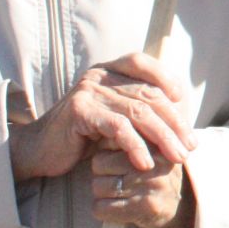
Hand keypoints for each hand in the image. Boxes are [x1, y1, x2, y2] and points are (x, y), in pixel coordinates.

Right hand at [8, 53, 193, 181]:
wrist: (39, 151)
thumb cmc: (82, 136)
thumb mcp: (115, 118)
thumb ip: (140, 111)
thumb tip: (182, 121)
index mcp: (108, 70)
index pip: (143, 63)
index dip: (165, 78)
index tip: (183, 102)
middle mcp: (99, 75)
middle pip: (148, 94)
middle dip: (174, 122)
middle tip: (189, 146)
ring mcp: (89, 91)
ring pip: (138, 111)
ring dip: (163, 137)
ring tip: (177, 157)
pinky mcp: (80, 111)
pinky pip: (118, 127)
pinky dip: (136, 146)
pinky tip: (146, 163)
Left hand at [91, 148, 193, 227]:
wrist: (180, 207)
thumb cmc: (156, 173)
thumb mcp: (151, 149)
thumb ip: (132, 138)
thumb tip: (105, 131)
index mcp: (155, 144)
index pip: (109, 141)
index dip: (107, 152)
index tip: (117, 160)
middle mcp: (153, 163)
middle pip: (99, 163)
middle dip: (102, 173)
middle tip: (118, 179)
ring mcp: (149, 186)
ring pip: (98, 186)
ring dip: (102, 193)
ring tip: (120, 193)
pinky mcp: (141, 208)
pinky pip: (101, 208)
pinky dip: (102, 210)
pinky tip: (118, 207)